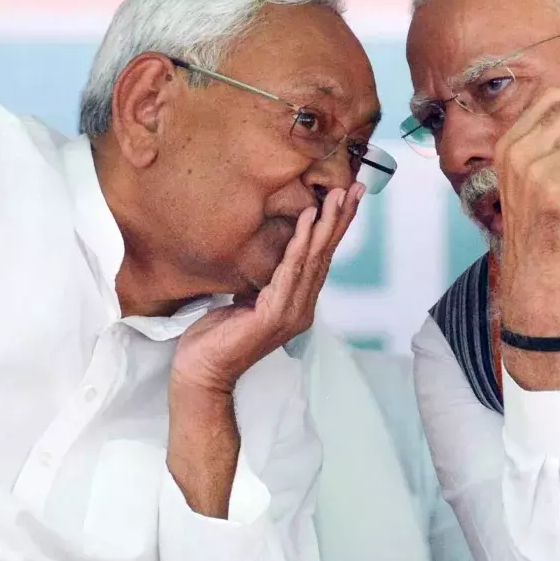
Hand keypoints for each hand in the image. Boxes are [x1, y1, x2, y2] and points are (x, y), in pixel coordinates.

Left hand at [170, 184, 362, 394]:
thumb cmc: (218, 338)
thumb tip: (268, 258)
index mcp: (297, 304)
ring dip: (326, 224)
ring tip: (337, 197)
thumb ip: (264, 282)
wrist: (201, 371)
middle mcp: (301, 307)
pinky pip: (290, 271)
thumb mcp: (245, 300)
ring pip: (313, 260)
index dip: (335, 229)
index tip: (348, 199)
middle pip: (326, 256)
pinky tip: (306, 220)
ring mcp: (291, 313)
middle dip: (341, 220)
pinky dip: (299, 243)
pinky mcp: (275, 315)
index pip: (321, 260)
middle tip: (357, 188)